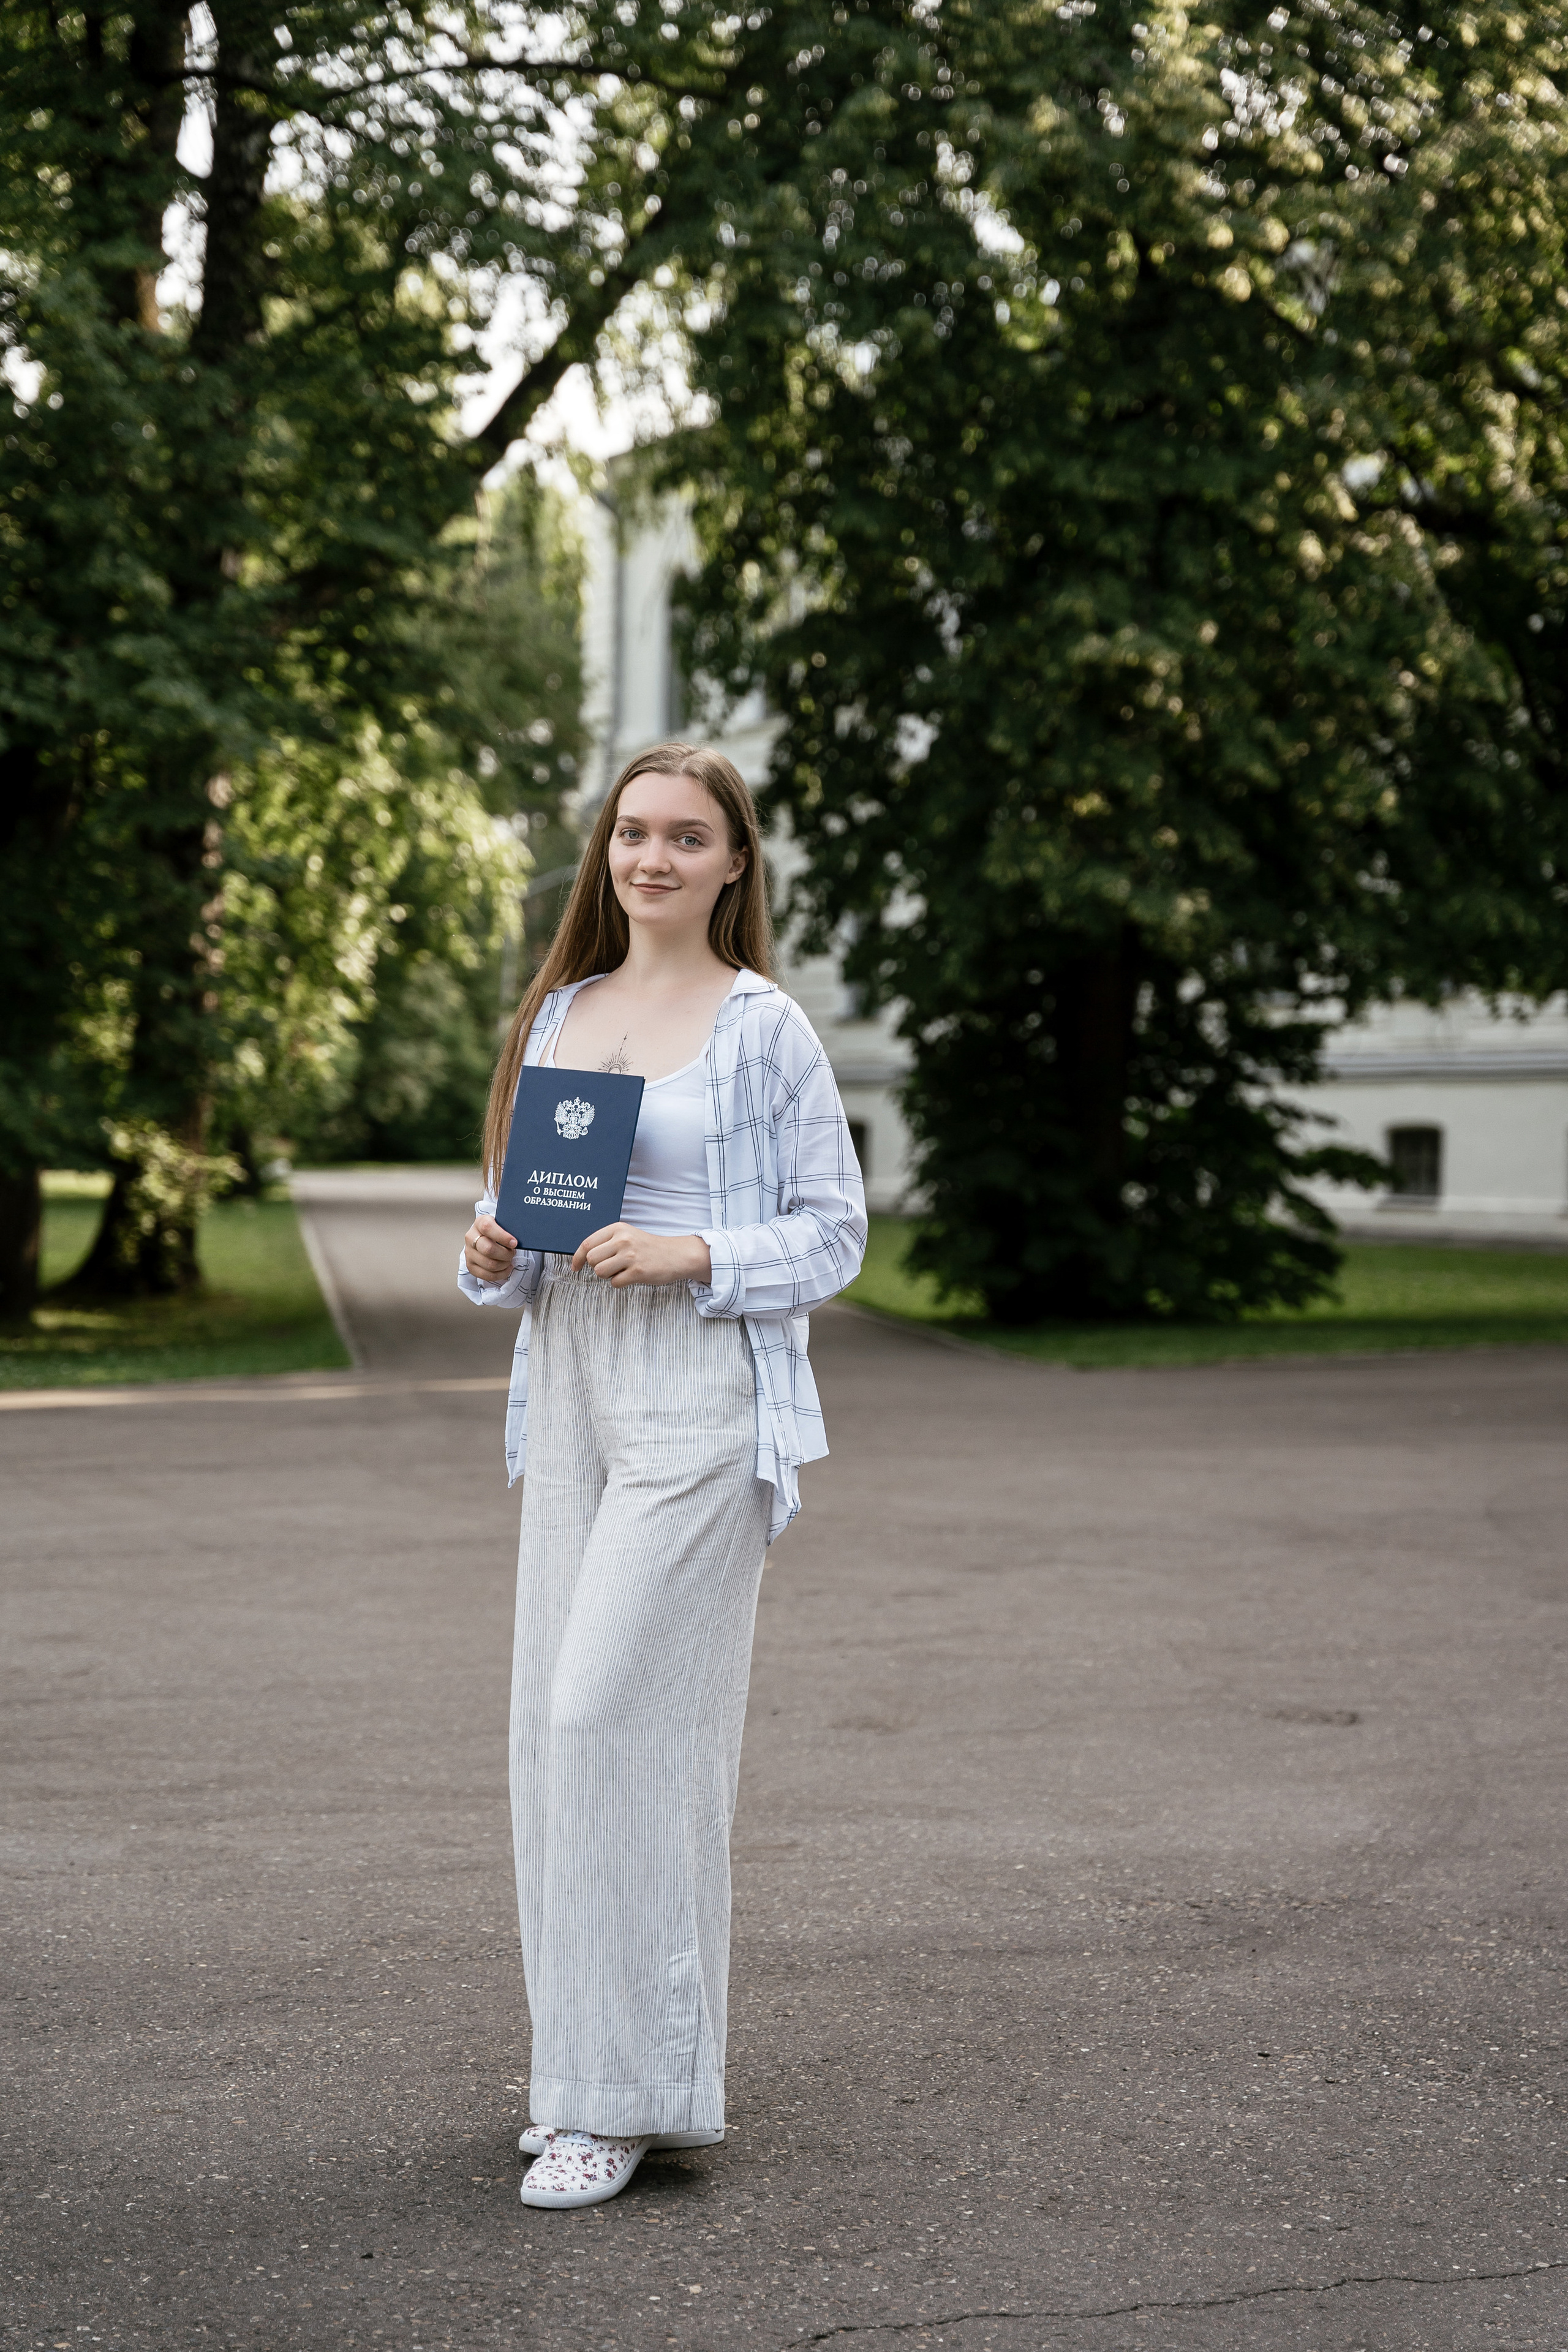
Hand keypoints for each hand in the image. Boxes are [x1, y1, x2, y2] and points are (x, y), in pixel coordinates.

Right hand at [464, 1212, 518, 1283]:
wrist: (485, 1237)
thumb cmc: (498, 1231)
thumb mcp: (503, 1223)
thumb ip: (510, 1226)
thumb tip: (523, 1233)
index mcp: (479, 1223)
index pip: (488, 1227)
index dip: (502, 1236)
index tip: (514, 1242)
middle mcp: (471, 1237)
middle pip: (488, 1249)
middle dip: (506, 1254)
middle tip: (512, 1252)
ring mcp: (469, 1252)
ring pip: (489, 1264)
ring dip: (504, 1264)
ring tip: (509, 1259)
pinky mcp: (470, 1265)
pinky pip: (487, 1275)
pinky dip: (500, 1274)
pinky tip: (506, 1268)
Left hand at [572, 1223, 712, 1288]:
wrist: (676, 1255)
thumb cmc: (648, 1247)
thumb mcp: (627, 1235)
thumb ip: (607, 1242)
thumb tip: (582, 1257)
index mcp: (617, 1228)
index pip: (587, 1244)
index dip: (578, 1258)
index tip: (575, 1267)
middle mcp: (622, 1240)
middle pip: (592, 1259)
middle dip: (597, 1266)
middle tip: (611, 1266)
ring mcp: (630, 1256)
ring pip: (600, 1272)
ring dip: (609, 1275)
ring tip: (623, 1270)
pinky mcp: (637, 1272)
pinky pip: (615, 1283)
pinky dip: (620, 1283)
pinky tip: (632, 1276)